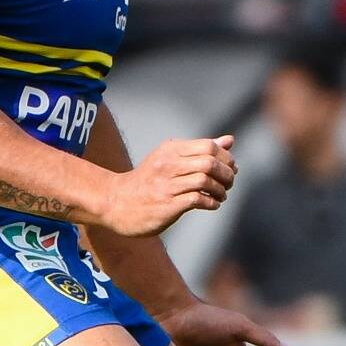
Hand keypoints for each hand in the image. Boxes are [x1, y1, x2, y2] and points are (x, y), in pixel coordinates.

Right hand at [100, 136, 235, 236]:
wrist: (115, 202)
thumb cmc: (148, 181)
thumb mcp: (171, 158)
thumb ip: (201, 150)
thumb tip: (229, 141)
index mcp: (170, 150)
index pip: (209, 146)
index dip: (226, 158)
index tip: (230, 168)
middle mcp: (168, 164)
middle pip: (210, 163)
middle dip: (227, 175)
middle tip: (228, 183)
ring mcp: (166, 185)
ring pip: (205, 181)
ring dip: (221, 190)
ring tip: (221, 195)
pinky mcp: (167, 205)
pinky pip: (197, 200)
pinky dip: (211, 203)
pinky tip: (212, 204)